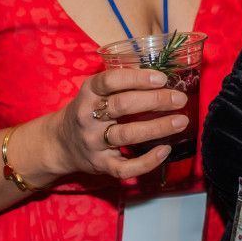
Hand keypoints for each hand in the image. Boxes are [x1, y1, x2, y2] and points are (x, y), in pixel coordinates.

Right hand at [48, 67, 187, 179]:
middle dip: (155, 101)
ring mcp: (93, 142)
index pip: (110, 80)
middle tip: (180, 99)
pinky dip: (147, 161)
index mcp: (88, 92)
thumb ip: (121, 81)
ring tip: (181, 121)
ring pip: (127, 135)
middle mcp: (88, 116)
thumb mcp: (95, 90)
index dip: (137, 78)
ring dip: (157, 127)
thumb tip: (159, 73)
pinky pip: (125, 167)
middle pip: (122, 105)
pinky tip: (165, 150)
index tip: (162, 78)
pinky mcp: (100, 165)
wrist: (60, 143)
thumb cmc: (88, 110)